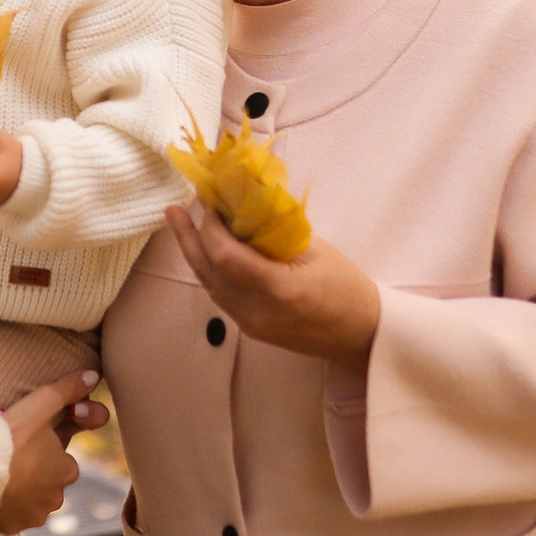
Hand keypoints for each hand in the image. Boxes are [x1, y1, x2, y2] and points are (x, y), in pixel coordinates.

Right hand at [0, 369, 108, 535]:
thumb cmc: (9, 435)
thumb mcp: (39, 404)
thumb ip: (67, 389)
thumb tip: (93, 374)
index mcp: (66, 470)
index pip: (63, 462)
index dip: (45, 451)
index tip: (26, 443)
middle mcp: (54, 498)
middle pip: (46, 484)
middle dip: (33, 474)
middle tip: (10, 457)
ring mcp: (32, 515)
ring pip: (29, 502)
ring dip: (18, 492)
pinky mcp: (10, 527)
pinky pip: (8, 518)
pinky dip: (1, 509)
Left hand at [164, 203, 380, 370]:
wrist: (362, 334)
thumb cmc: (347, 287)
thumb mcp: (316, 250)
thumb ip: (276, 230)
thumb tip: (244, 201)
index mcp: (280, 291)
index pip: (227, 258)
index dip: (212, 230)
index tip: (211, 205)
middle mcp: (259, 313)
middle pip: (208, 274)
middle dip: (188, 239)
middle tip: (174, 211)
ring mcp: (253, 326)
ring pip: (209, 286)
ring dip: (195, 254)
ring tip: (181, 226)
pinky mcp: (252, 330)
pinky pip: (221, 297)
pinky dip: (210, 270)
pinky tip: (205, 251)